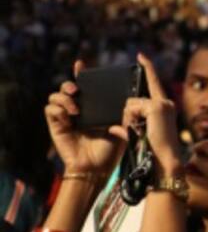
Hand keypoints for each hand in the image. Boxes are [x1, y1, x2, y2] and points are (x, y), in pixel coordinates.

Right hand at [44, 60, 125, 174]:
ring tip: (76, 109)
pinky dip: (58, 110)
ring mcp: (66, 117)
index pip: (86, 86)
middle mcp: (79, 109)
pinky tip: (69, 118)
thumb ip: (126, 112)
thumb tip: (132, 100)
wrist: (97, 167)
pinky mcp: (56, 125)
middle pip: (67, 87)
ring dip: (64, 98)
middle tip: (79, 90)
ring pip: (55, 96)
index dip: (82, 73)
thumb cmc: (111, 148)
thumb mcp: (122, 125)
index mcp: (94, 107)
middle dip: (70, 84)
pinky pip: (50, 110)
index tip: (81, 63)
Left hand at [108, 54, 182, 176]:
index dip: (148, 68)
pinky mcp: (156, 107)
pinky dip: (131, 120)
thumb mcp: (143, 132)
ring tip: (139, 132)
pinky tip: (138, 128)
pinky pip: (132, 108)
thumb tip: (116, 123)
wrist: (164, 160)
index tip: (141, 55)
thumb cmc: (154, 152)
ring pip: (131, 104)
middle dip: (130, 115)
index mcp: (165, 108)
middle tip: (137, 128)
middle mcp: (166, 103)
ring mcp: (161, 104)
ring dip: (129, 119)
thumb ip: (134, 122)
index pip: (154, 84)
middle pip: (135, 100)